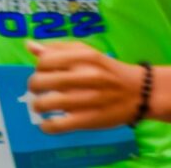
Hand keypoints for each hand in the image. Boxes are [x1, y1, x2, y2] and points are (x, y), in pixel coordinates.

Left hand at [23, 43, 144, 132]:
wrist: (141, 92)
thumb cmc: (110, 71)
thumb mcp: (89, 54)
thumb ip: (60, 49)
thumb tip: (29, 45)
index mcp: (85, 57)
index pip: (44, 61)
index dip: (39, 68)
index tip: (47, 72)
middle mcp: (86, 75)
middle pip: (38, 81)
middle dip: (33, 88)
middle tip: (42, 90)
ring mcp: (87, 99)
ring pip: (43, 104)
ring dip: (38, 106)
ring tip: (44, 106)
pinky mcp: (88, 119)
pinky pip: (55, 125)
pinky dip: (46, 126)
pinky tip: (50, 122)